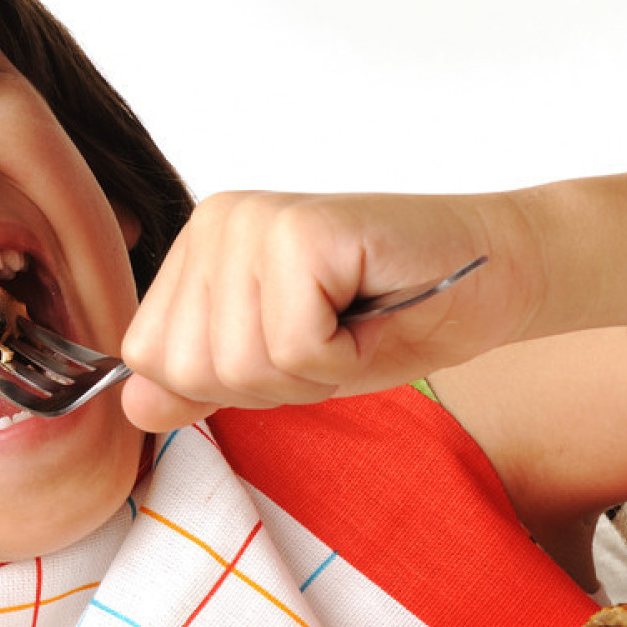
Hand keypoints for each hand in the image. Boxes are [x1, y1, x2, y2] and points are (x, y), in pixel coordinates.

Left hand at [118, 190, 532, 431]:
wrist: (495, 275)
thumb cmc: (392, 315)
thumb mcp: (280, 365)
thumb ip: (202, 380)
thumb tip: (131, 406)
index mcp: (197, 247)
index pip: (149, 358)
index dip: (229, 384)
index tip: (294, 346)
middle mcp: (215, 221)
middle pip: (192, 368)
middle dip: (274, 383)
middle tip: (333, 335)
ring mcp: (256, 220)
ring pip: (243, 365)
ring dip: (315, 371)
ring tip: (353, 322)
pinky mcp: (304, 231)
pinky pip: (295, 348)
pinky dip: (345, 358)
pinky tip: (372, 312)